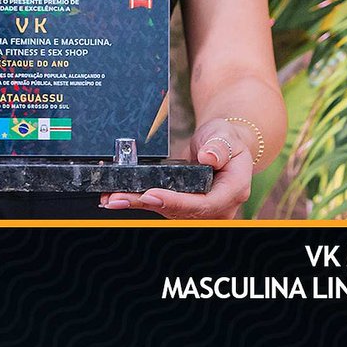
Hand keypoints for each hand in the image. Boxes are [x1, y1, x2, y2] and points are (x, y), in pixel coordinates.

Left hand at [99, 119, 253, 218]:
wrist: (223, 143)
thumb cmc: (227, 138)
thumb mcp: (226, 135)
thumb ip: (219, 147)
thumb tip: (209, 158)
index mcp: (234, 190)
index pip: (204, 203)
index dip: (176, 201)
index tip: (151, 194)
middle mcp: (218, 206)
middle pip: (180, 211)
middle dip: (147, 204)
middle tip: (119, 198)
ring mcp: (201, 209)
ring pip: (167, 210)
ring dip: (138, 204)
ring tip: (112, 198)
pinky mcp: (185, 206)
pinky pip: (162, 205)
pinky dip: (140, 201)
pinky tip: (119, 198)